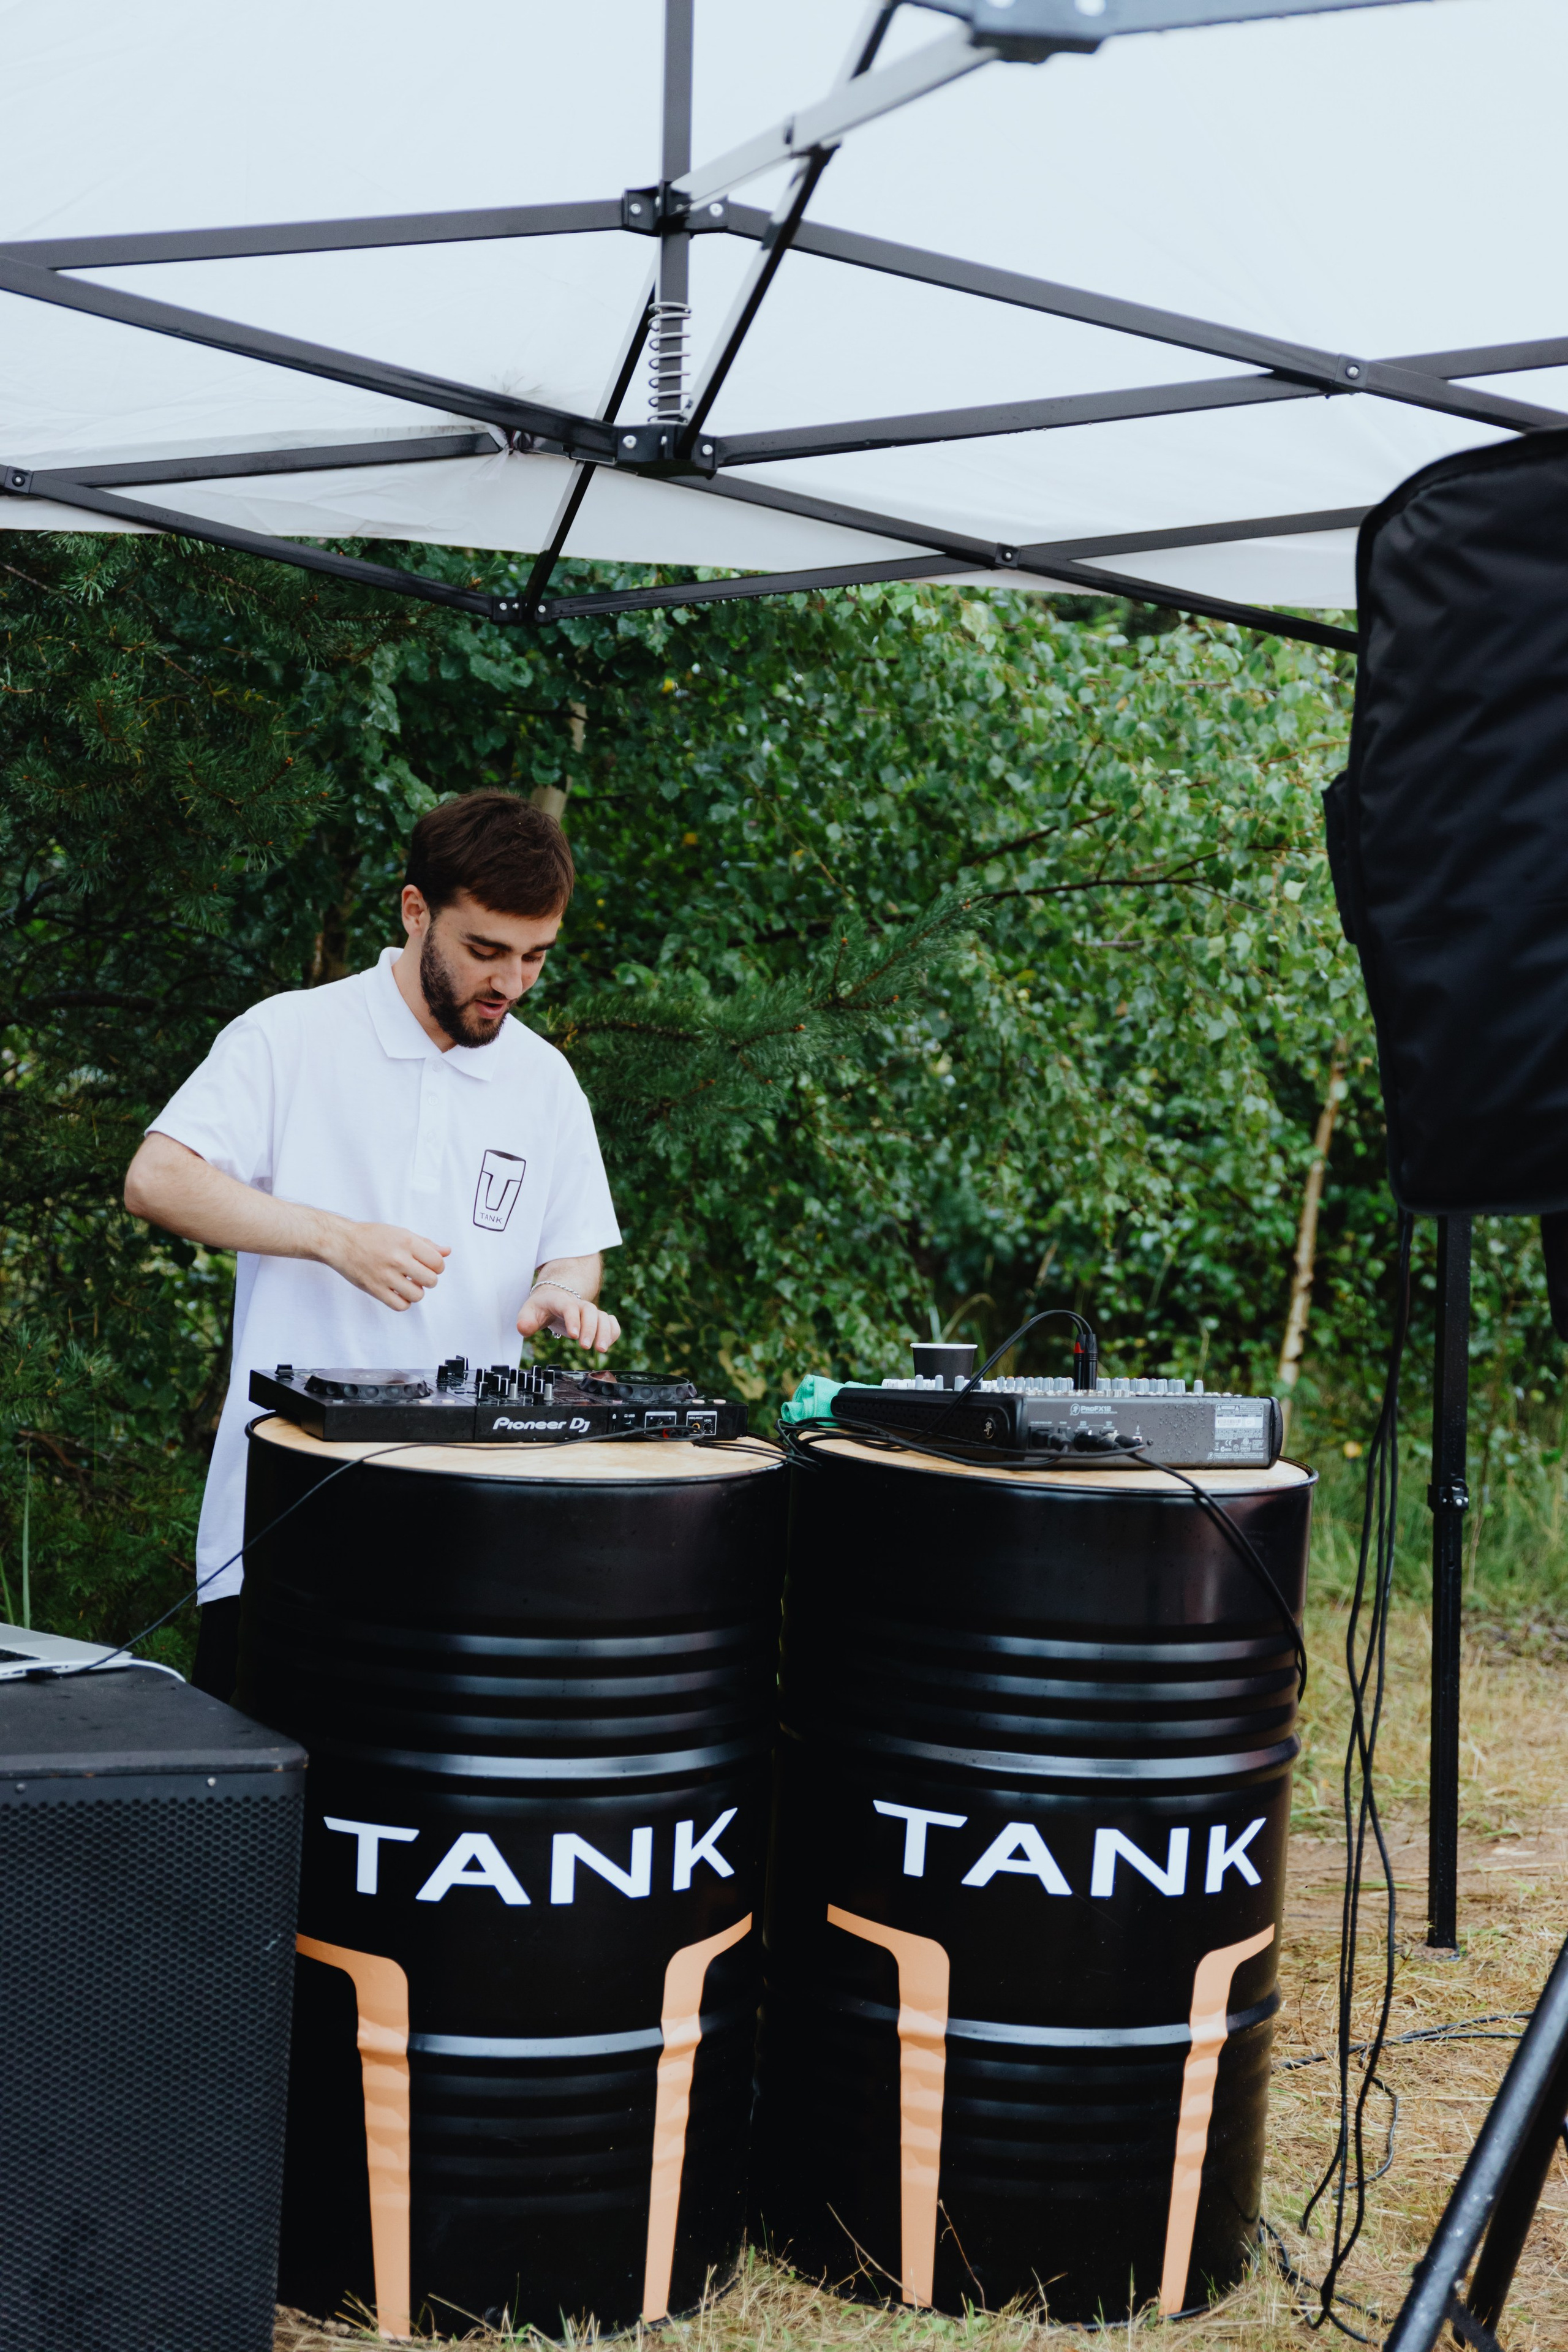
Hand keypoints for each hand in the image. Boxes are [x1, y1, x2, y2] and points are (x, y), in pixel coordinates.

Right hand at [320, 1218, 449, 1310]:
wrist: (341, 1242)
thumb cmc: (371, 1236)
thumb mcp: (401, 1233)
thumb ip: (426, 1243)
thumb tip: (447, 1251)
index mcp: (406, 1242)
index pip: (438, 1263)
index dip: (437, 1266)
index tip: (429, 1265)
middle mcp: (398, 1259)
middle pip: (431, 1281)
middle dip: (428, 1279)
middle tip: (418, 1275)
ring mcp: (386, 1276)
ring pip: (418, 1295)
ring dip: (416, 1291)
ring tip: (407, 1284)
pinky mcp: (375, 1289)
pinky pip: (401, 1305)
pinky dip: (403, 1302)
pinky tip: (398, 1292)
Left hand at [517, 1286, 621, 1354]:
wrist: (553, 1299)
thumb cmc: (541, 1307)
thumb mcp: (528, 1312)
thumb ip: (525, 1321)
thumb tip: (524, 1329)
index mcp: (560, 1301)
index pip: (569, 1307)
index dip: (573, 1320)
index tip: (573, 1336)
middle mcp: (578, 1304)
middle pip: (590, 1311)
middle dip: (590, 1329)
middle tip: (585, 1347)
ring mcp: (590, 1311)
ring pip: (603, 1317)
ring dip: (605, 1333)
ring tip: (601, 1349)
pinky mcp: (598, 1319)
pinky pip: (611, 1323)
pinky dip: (613, 1332)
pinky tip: (607, 1344)